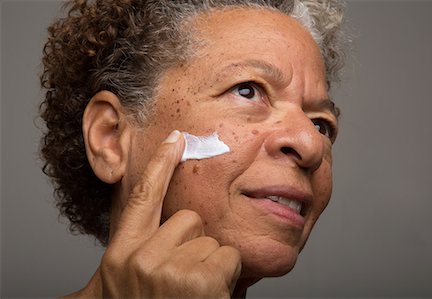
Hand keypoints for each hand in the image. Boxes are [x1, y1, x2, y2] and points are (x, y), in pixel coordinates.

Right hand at [67, 130, 241, 297]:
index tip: (177, 138)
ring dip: (209, 263)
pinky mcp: (199, 280)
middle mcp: (140, 257)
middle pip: (188, 219)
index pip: (142, 197)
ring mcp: (168, 269)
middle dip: (193, 242)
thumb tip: (170, 214)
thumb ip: (147, 244)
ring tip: (192, 291)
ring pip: (209, 239)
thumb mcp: (134, 276)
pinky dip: (224, 276)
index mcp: (123, 252)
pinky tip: (207, 296)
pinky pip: (227, 257)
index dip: (160, 164)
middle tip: (182, 276)